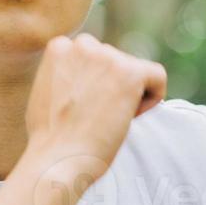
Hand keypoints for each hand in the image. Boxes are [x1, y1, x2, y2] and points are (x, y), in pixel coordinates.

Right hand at [23, 33, 166, 190]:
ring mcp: (107, 56)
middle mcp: (83, 44)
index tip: (81, 110)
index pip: (94, 58)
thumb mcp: (48, 93)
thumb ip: (67, 75)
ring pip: (136, 72)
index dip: (92, 86)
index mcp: (60, 46)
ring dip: (128, 96)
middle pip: (116, 62)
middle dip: (112, 88)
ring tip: (104, 121)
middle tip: (94, 119)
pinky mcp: (130, 72)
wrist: (56, 160)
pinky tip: (128, 117)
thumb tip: (87, 76)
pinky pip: (158, 77)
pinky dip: (152, 99)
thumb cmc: (50, 139)